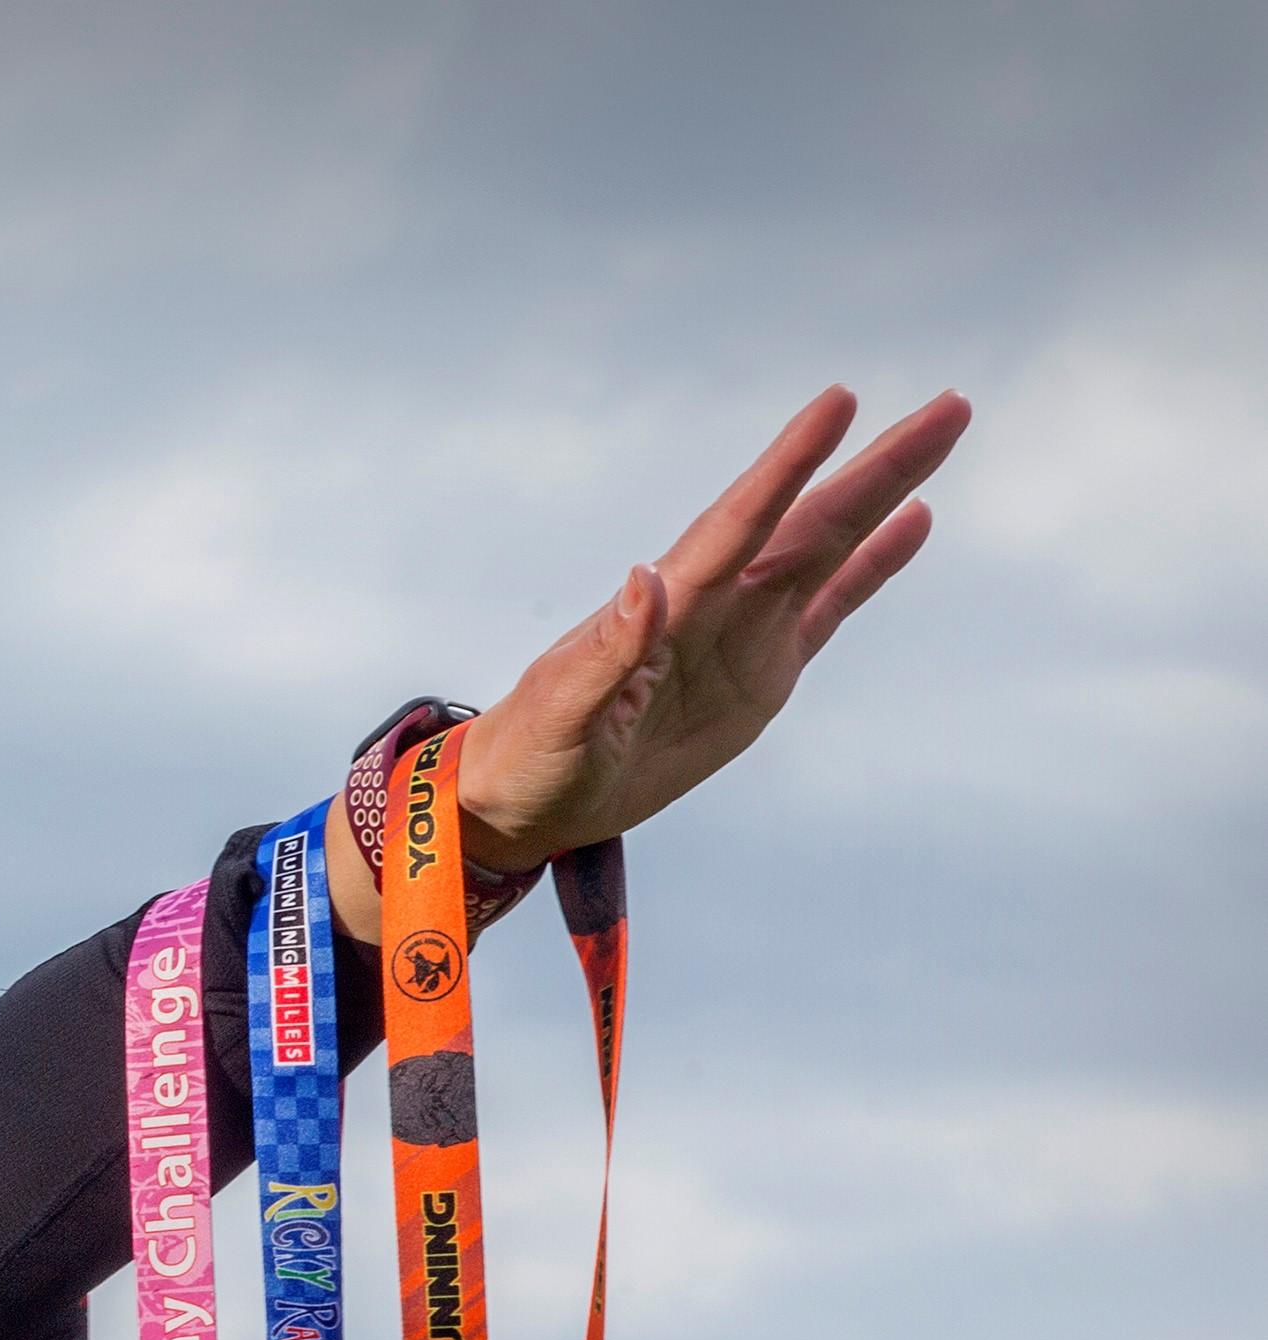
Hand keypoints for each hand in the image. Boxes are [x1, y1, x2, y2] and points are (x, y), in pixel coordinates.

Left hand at [445, 385, 969, 875]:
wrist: (526, 799)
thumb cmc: (530, 756)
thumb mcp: (562, 715)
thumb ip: (607, 655)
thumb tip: (645, 580)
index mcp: (668, 607)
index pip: (739, 522)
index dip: (788, 465)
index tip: (838, 404)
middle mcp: (715, 604)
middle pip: (807, 519)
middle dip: (876, 465)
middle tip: (948, 406)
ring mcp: (743, 632)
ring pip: (830, 548)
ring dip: (886, 494)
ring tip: (942, 432)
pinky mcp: (763, 671)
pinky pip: (830, 607)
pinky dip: (873, 565)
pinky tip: (915, 520)